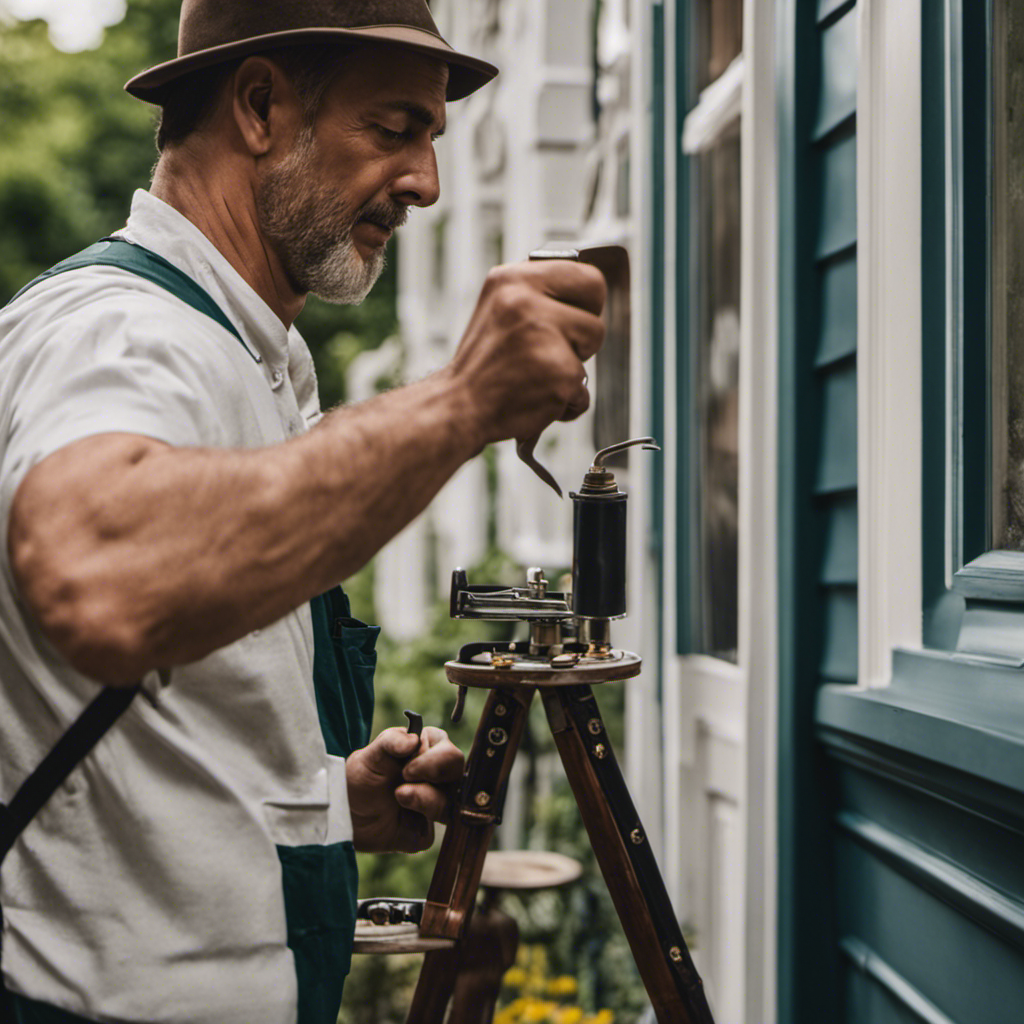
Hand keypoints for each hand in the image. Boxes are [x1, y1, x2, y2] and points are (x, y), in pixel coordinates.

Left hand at [346, 725, 463, 852]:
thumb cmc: (360, 776)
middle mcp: (437, 779)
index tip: (407, 768)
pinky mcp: (424, 833)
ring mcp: (433, 806)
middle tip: (404, 780)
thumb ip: (392, 741)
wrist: (344, 813)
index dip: (434, 760)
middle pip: (458, 777)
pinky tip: (399, 821)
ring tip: (399, 797)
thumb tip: (414, 740)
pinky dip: (415, 827)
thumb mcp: (370, 754)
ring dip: (424, 800)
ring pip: (448, 806)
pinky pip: (431, 834)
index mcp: (429, 753)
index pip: (451, 754)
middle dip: (432, 776)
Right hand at [449, 260, 606, 448]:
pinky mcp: (559, 375)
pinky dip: (566, 402)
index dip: (586, 303)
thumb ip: (538, 294)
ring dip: (573, 369)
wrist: (458, 407)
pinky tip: (537, 397)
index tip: (570, 319)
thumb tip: (582, 292)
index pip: (588, 277)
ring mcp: (543, 338)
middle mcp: (525, 303)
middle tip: (553, 349)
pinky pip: (584, 391)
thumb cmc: (482, 365)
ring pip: (592, 349)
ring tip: (537, 374)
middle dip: (584, 334)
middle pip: (596, 312)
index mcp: (512, 279)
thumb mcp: (499, 308)